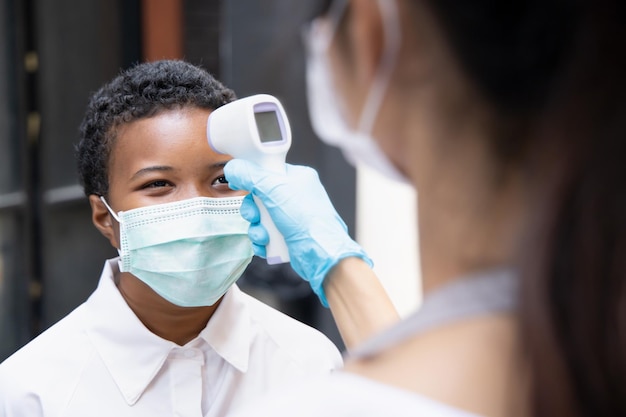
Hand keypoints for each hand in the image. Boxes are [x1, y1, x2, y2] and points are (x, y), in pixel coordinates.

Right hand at [225, 160, 371, 305]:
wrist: (322, 254)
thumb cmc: (307, 219)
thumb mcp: (275, 190)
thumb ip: (251, 176)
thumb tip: (233, 168)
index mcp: (298, 178)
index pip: (268, 171)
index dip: (252, 179)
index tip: (239, 184)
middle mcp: (296, 196)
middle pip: (260, 197)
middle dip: (253, 210)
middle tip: (254, 217)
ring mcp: (292, 217)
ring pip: (261, 217)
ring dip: (256, 228)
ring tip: (263, 236)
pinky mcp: (289, 235)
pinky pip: (266, 234)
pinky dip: (262, 241)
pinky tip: (265, 246)